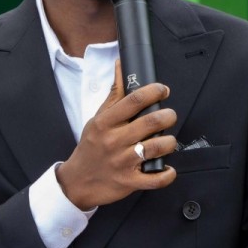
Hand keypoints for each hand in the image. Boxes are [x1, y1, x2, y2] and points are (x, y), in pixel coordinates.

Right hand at [56, 60, 178, 209]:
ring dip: (170, 142)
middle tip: (169, 116)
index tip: (163, 90)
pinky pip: (156, 179)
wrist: (77, 182)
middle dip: (168, 116)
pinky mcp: (129, 182)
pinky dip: (167, 173)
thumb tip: (121, 65)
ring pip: (157, 147)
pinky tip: (168, 168)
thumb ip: (114, 94)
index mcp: (105, 123)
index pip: (133, 100)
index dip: (154, 91)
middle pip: (151, 122)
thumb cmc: (90, 148)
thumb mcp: (97, 119)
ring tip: (168, 140)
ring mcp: (122, 162)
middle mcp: (114, 141)